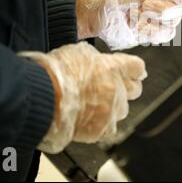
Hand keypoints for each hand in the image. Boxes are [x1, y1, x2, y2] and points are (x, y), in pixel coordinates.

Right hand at [20, 42, 146, 153]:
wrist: (43, 98)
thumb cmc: (55, 73)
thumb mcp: (76, 52)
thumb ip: (94, 58)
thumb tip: (97, 61)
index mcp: (114, 68)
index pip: (137, 67)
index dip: (133, 70)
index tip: (132, 72)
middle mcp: (118, 90)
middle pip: (135, 90)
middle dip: (127, 88)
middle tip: (112, 88)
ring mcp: (111, 112)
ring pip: (121, 110)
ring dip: (112, 108)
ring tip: (93, 105)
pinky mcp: (101, 130)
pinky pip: (107, 129)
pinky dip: (99, 126)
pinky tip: (86, 120)